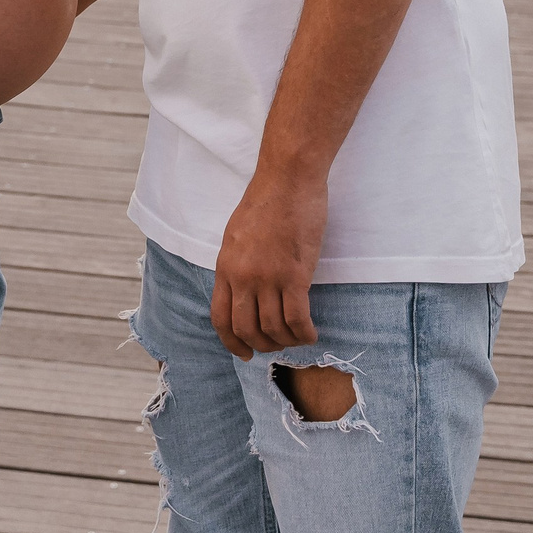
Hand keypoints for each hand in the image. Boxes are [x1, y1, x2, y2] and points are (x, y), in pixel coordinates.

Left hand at [211, 166, 325, 357]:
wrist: (287, 180)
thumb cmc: (266, 201)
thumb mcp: (236, 236)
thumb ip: (236, 266)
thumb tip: (242, 292)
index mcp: (225, 267)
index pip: (221, 318)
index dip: (231, 342)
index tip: (243, 353)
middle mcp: (243, 277)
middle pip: (246, 329)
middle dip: (261, 345)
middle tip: (276, 346)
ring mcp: (268, 277)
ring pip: (273, 328)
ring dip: (286, 341)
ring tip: (297, 338)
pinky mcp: (295, 275)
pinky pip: (297, 318)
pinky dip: (304, 333)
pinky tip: (311, 333)